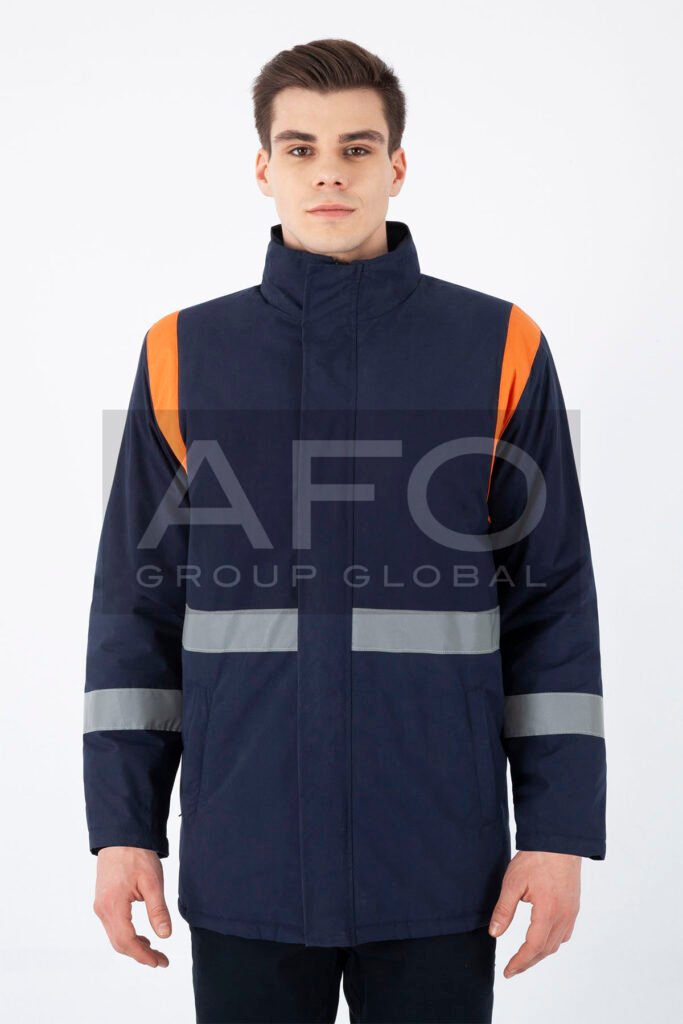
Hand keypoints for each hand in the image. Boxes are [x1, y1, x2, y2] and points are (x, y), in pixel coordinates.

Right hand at [93, 846, 172, 966]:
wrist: (121, 836)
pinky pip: (114, 926)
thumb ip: (158, 910)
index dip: (144, 955)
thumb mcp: (152, 882)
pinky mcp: (103, 901)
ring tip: (154, 950)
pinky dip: (127, 935)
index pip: (127, 942)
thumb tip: (165, 935)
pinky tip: (142, 936)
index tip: (160, 962)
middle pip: (119, 944)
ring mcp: (100, 906)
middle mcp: (102, 909)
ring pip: (115, 937)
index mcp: (113, 905)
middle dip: (140, 955)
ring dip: (133, 946)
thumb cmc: (136, 854)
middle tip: (161, 960)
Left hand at [488, 850, 580, 977]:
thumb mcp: (513, 883)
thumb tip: (494, 933)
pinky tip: (542, 939)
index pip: (533, 947)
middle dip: (528, 962)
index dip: (519, 962)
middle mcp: (563, 916)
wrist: (559, 841)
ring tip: (524, 958)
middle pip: (546, 949)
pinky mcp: (573, 905)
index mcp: (548, 913)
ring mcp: (571, 912)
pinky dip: (552, 941)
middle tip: (512, 969)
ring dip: (540, 953)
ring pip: (557, 943)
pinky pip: (564, 932)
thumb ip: (504, 910)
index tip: (507, 972)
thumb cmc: (535, 858)